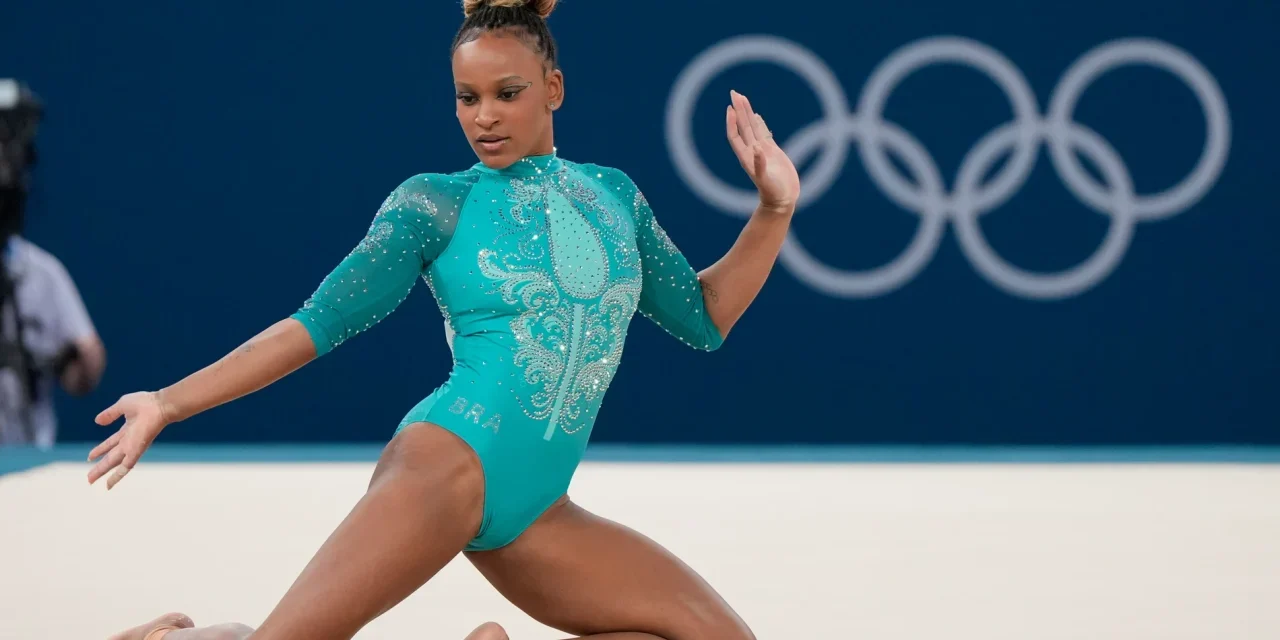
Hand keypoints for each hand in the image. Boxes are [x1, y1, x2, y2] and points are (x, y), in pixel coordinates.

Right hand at [87, 391, 172, 488]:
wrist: (159, 406)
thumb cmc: (146, 403)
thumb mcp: (122, 406)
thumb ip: (110, 414)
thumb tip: (97, 421)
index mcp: (127, 430)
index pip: (111, 443)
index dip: (100, 450)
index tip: (90, 457)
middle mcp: (129, 441)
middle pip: (111, 457)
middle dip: (100, 466)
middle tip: (89, 477)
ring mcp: (132, 447)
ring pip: (114, 463)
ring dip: (102, 472)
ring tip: (91, 481)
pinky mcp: (135, 451)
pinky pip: (125, 467)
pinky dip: (117, 476)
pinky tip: (108, 485)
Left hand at [726, 90, 800, 214]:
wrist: (782, 200)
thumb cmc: (773, 192)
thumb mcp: (765, 180)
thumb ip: (760, 165)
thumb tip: (756, 149)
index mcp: (747, 157)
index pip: (735, 135)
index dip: (732, 121)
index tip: (730, 107)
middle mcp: (752, 151)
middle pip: (743, 126)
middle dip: (739, 110)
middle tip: (734, 92)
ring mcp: (761, 150)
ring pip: (753, 127)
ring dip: (747, 113)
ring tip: (743, 98)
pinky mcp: (772, 152)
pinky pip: (763, 133)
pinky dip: (760, 123)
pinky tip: (757, 116)